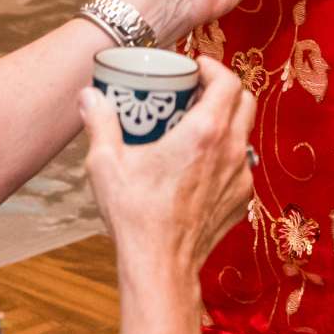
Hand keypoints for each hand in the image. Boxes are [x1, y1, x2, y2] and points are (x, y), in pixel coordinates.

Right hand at [81, 57, 255, 273]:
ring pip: (244, 134)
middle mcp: (231, 150)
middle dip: (223, 90)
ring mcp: (240, 177)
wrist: (160, 266)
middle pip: (244, 102)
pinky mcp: (240, 200)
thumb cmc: (136, 215)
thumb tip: (89, 96)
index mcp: (204, 133)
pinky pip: (240, 166)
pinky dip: (225, 156)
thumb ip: (100, 123)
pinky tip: (198, 165)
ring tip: (194, 127)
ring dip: (226, 123)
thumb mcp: (107, 163)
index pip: (228, 82)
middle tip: (194, 92)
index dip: (214, 68)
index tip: (194, 68)